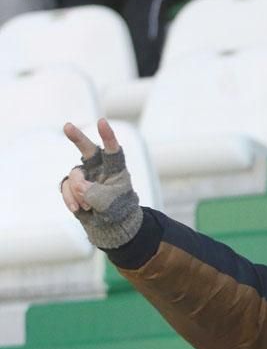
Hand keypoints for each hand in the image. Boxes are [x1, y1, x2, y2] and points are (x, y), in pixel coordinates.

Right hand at [61, 119, 142, 249]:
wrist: (111, 226)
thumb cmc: (118, 210)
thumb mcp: (111, 203)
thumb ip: (94, 192)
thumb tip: (78, 186)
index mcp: (116, 169)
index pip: (113, 151)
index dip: (107, 136)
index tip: (101, 122)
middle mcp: (99, 168)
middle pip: (88, 150)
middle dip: (77, 138)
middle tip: (67, 126)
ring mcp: (85, 177)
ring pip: (74, 176)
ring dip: (78, 192)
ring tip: (89, 206)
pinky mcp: (73, 187)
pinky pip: (66, 187)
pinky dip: (70, 199)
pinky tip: (78, 209)